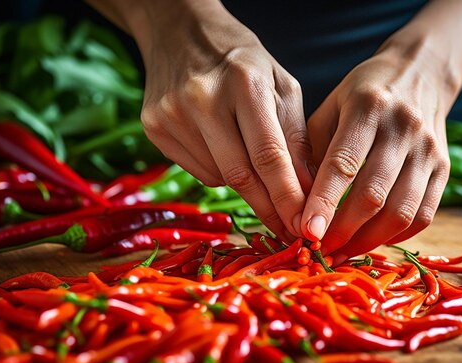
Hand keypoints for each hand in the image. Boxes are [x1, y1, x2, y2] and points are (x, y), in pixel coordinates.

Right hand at [136, 1, 313, 237]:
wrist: (181, 32)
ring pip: (219, 178)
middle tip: (288, 230)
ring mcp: (171, 114)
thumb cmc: (243, 61)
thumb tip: (308, 191)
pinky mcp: (153, 128)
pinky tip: (225, 151)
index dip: (288, 198)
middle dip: (269, 209)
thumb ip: (296, 138)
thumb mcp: (282, 86)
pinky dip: (221, 173)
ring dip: (247, 188)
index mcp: (244, 83)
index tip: (304, 227)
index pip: (270, 156)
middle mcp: (202, 99)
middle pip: (240, 175)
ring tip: (259, 174)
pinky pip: (199, 171)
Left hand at [302, 38, 456, 258]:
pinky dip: (396, 236)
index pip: (344, 163)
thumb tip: (298, 205)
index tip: (308, 232)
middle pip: (374, 194)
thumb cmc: (362, 95)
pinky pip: (423, 215)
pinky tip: (372, 241)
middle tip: (321, 250)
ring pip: (402, 211)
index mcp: (367, 107)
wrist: (420, 75)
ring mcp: (429, 151)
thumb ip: (314, 151)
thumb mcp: (330, 109)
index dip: (325, 202)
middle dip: (344, 230)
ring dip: (369, 241)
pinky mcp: (445, 169)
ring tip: (343, 252)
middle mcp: (403, 128)